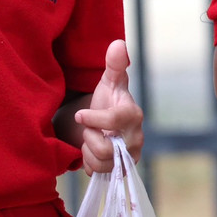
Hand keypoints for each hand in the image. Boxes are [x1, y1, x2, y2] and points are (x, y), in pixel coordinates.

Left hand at [74, 39, 144, 173]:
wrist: (105, 124)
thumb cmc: (107, 99)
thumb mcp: (108, 80)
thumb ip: (114, 63)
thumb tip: (118, 43)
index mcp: (133, 114)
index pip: (113, 121)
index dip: (92, 119)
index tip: (80, 114)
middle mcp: (136, 138)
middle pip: (105, 149)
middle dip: (89, 138)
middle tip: (86, 130)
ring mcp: (130, 156)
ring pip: (101, 164)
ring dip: (88, 151)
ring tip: (89, 139)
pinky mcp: (122, 170)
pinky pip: (100, 173)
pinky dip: (90, 164)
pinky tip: (91, 151)